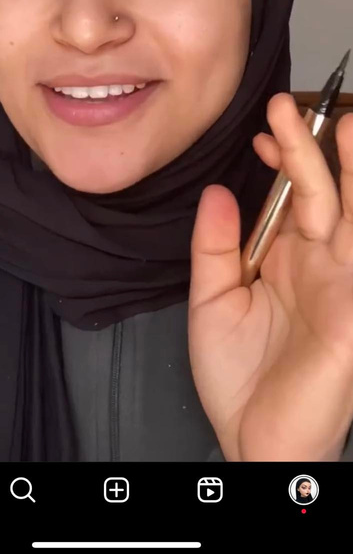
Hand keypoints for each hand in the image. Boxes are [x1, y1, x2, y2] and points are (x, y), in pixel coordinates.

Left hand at [188, 93, 352, 461]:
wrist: (254, 444)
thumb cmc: (241, 383)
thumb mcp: (213, 301)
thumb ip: (215, 247)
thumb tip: (216, 193)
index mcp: (289, 258)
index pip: (295, 193)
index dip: (282, 159)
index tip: (261, 134)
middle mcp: (322, 263)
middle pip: (326, 192)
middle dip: (309, 148)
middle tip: (287, 108)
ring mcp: (344, 283)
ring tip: (347, 125)